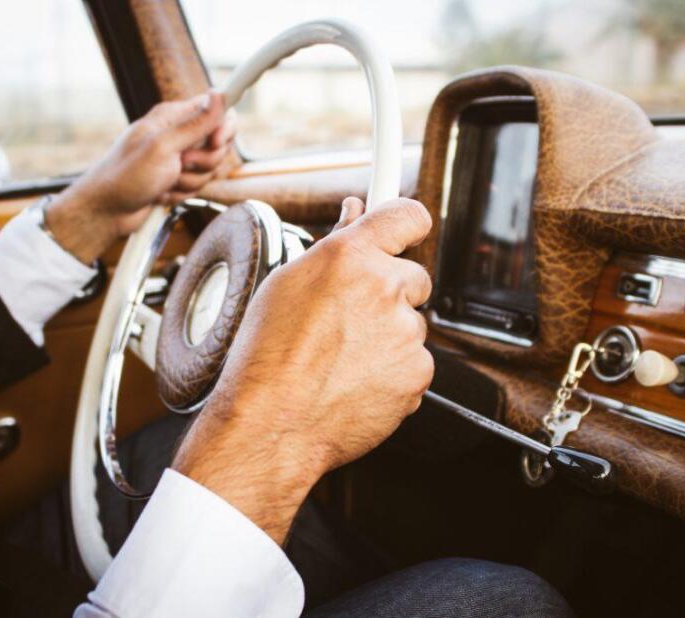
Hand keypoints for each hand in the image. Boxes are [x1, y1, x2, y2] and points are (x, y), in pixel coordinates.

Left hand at [44, 91, 235, 263]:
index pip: (216, 111)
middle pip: (217, 145)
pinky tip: (161, 193)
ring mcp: (177, 158)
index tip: (216, 142)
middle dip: (204, 162)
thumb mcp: (163, 146)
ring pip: (208, 169)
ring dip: (190, 181)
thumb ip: (195, 123)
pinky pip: (197, 186)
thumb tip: (218, 95)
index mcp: (173, 117)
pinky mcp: (176, 178)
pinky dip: (181, 193)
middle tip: (181, 165)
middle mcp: (177, 134)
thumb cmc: (126, 176)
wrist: (107, 211)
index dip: (223, 127)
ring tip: (165, 182)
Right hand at [172, 197, 433, 543]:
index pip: (408, 215)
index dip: (407, 225)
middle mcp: (384, 286)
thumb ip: (332, 248)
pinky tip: (356, 381)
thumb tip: (354, 218)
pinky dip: (393, 372)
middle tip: (352, 319)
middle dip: (391, 293)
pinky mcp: (418, 372)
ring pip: (411, 324)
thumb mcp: (286, 285)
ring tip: (342, 359)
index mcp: (350, 256)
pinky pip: (414, 363)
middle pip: (414, 276)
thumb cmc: (267, 358)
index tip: (405, 232)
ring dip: (389, 337)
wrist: (273, 423)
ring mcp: (405, 331)